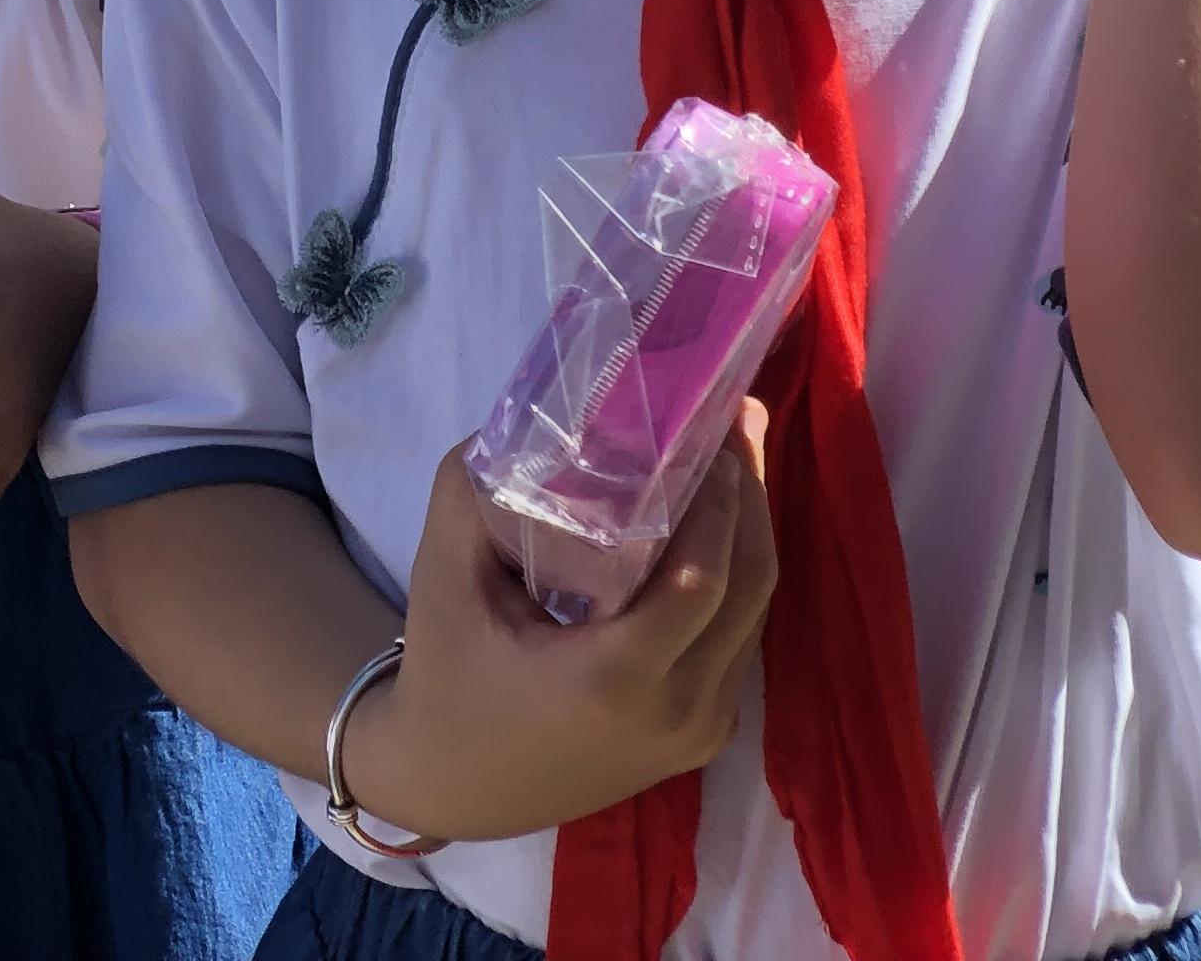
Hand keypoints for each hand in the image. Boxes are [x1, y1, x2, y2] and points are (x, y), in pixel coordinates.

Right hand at [342, 416, 777, 843]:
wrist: (456, 782)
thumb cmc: (446, 672)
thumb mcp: (444, 575)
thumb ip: (475, 491)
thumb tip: (527, 418)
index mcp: (616, 678)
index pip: (703, 580)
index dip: (718, 500)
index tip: (712, 426)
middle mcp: (679, 711)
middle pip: (750, 589)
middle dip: (750, 498)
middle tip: (740, 422)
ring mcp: (702, 730)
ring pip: (756, 615)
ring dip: (748, 534)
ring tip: (733, 460)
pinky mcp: (706, 734)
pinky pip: (738, 641)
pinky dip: (735, 578)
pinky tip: (713, 528)